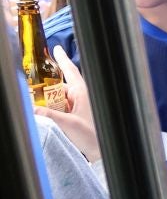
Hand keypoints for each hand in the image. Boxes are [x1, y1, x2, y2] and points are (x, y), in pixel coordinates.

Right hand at [33, 46, 97, 161]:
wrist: (101, 150)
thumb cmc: (92, 136)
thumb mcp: (69, 124)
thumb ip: (49, 115)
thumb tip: (32, 108)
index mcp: (83, 92)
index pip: (71, 71)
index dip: (62, 59)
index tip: (56, 48)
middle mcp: (81, 96)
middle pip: (58, 86)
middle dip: (46, 89)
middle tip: (36, 95)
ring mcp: (78, 105)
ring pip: (57, 98)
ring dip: (48, 102)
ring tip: (42, 109)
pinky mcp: (74, 114)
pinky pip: (59, 107)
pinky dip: (52, 109)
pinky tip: (46, 115)